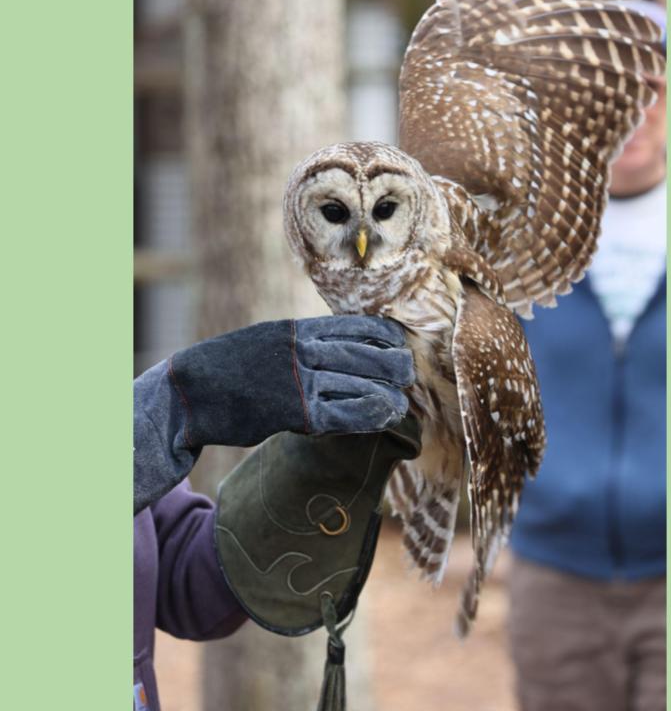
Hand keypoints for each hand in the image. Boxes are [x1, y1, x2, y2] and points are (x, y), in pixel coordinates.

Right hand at [134, 315, 414, 513]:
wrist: (191, 391)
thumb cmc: (232, 365)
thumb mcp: (269, 338)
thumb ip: (304, 341)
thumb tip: (341, 346)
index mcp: (298, 329)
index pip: (357, 326)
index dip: (386, 336)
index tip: (398, 345)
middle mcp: (302, 350)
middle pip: (367, 354)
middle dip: (395, 366)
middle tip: (406, 375)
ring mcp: (298, 382)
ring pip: (360, 386)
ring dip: (387, 396)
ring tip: (399, 404)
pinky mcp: (293, 414)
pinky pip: (342, 415)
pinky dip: (368, 416)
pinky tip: (383, 418)